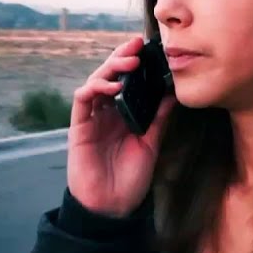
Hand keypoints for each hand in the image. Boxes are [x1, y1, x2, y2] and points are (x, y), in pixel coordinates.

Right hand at [66, 36, 176, 217]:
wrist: (113, 206)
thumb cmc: (131, 178)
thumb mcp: (151, 143)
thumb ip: (159, 118)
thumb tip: (173, 92)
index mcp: (123, 113)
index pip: (127, 80)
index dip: (135, 63)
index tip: (151, 48)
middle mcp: (106, 112)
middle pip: (110, 75)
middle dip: (122, 57)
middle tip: (137, 46)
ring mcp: (92, 118)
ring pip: (95, 82)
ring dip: (110, 68)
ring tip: (129, 62)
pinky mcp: (79, 127)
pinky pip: (83, 100)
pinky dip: (96, 88)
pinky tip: (113, 85)